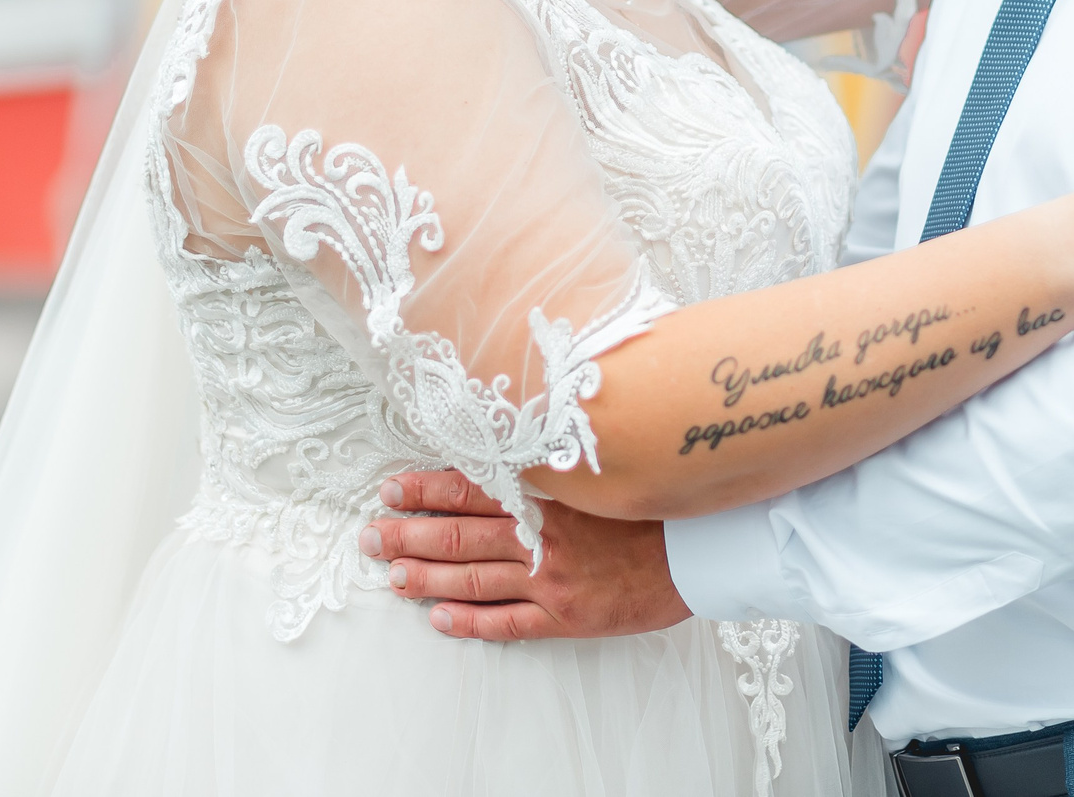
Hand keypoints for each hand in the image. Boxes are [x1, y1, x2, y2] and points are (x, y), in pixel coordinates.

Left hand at [361, 471, 690, 641]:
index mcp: (547, 494)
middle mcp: (541, 536)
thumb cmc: (652, 503)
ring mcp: (551, 580)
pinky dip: (470, 623)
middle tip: (372, 538)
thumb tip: (503, 449)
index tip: (392, 489)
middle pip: (458, 535)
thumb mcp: (598, 469)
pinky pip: (507, 624)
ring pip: (472, 581)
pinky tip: (440, 620)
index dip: (425, 489)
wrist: (701, 549)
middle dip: (408, 536)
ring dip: (426, 580)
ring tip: (394, 577)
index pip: (470, 486)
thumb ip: (551, 464)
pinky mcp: (566, 617)